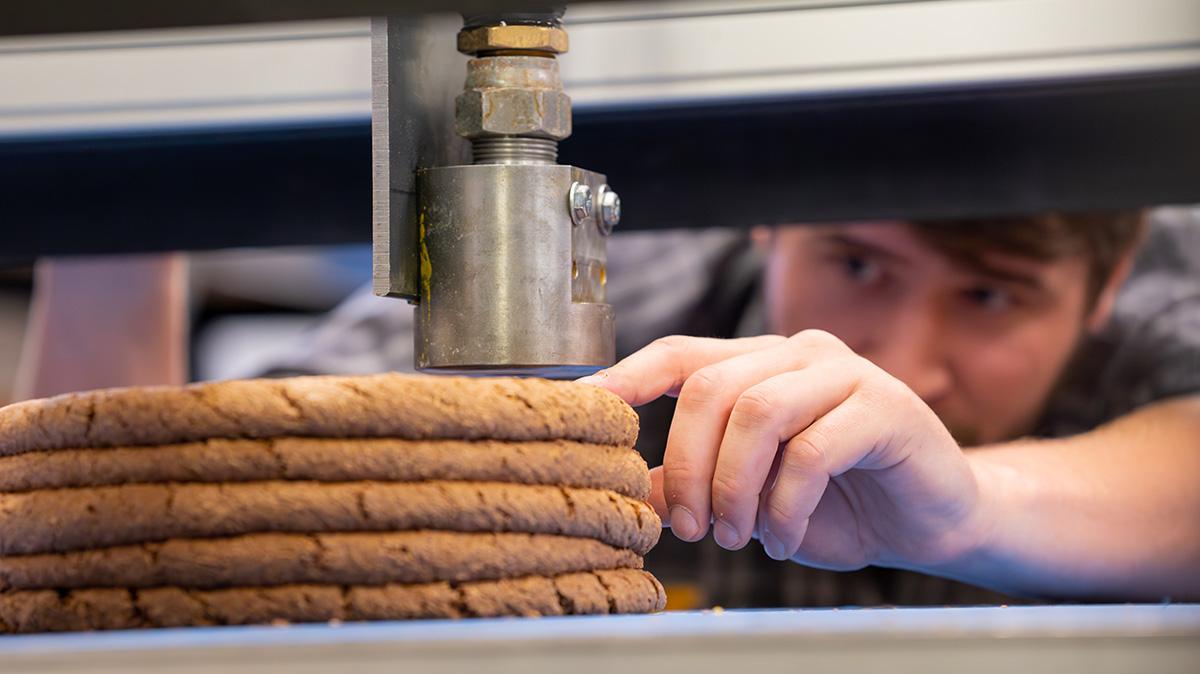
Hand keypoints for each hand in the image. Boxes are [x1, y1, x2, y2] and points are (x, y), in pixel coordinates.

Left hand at [579, 331, 986, 570]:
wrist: (929, 520)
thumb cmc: (836, 503)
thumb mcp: (748, 497)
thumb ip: (689, 483)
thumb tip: (621, 487)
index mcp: (759, 363)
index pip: (680, 353)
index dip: (629, 376)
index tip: (586, 406)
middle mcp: (797, 354)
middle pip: (711, 387)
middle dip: (687, 464)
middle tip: (688, 526)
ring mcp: (844, 373)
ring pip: (757, 411)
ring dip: (734, 486)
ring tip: (738, 535)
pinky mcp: (885, 406)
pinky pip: (812, 450)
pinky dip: (785, 505)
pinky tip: (783, 540)